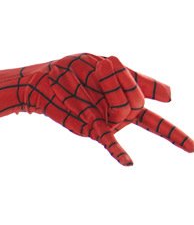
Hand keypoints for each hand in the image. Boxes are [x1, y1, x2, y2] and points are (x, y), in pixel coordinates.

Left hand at [21, 53, 192, 165]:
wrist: (45, 79)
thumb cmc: (75, 71)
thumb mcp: (105, 66)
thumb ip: (134, 80)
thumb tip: (171, 98)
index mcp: (127, 93)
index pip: (149, 93)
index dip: (158, 92)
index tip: (187, 135)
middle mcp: (121, 111)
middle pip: (135, 102)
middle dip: (120, 81)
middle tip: (105, 62)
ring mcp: (108, 122)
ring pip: (122, 112)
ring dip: (112, 88)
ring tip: (99, 68)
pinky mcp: (92, 130)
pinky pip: (108, 142)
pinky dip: (118, 152)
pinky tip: (129, 162)